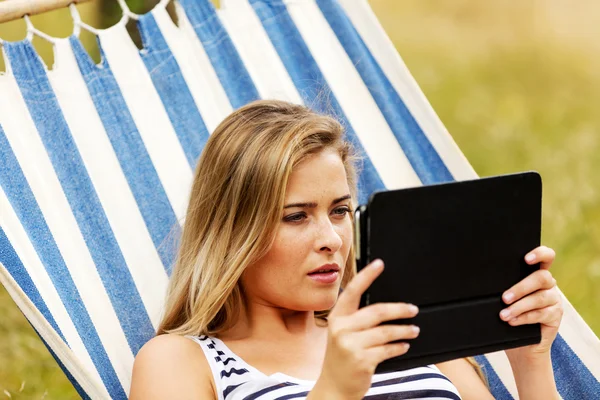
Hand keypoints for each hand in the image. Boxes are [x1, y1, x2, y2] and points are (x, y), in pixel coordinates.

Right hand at [310, 259, 419, 399]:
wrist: (334, 387)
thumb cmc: (341, 357)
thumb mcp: (341, 333)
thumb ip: (357, 319)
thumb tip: (385, 306)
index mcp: (337, 317)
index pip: (353, 291)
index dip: (367, 275)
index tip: (379, 264)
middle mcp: (341, 329)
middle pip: (377, 311)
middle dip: (399, 309)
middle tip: (413, 309)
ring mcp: (350, 345)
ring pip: (386, 332)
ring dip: (404, 330)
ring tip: (413, 330)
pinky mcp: (362, 360)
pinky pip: (388, 349)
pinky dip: (399, 347)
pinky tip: (403, 345)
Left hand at [500, 246, 562, 360]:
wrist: (521, 346)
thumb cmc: (508, 316)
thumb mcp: (505, 298)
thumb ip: (503, 287)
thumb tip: (484, 282)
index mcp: (536, 274)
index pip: (546, 257)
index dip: (539, 254)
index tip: (526, 259)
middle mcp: (548, 284)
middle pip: (541, 278)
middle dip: (521, 287)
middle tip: (504, 298)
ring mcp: (554, 300)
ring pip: (540, 298)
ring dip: (519, 306)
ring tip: (503, 315)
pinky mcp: (556, 316)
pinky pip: (541, 314)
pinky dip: (524, 318)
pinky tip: (512, 321)